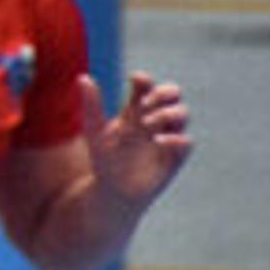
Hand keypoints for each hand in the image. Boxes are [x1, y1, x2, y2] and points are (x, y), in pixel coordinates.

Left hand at [81, 70, 192, 209]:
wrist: (112, 192)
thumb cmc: (104, 160)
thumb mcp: (95, 132)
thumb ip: (92, 106)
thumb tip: (82, 77)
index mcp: (135, 111)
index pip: (146, 86)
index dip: (145, 79)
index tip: (135, 78)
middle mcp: (154, 121)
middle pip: (172, 95)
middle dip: (164, 92)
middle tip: (145, 103)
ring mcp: (167, 137)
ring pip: (183, 113)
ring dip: (168, 113)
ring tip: (147, 123)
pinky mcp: (175, 157)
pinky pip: (187, 142)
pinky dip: (176, 139)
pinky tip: (157, 141)